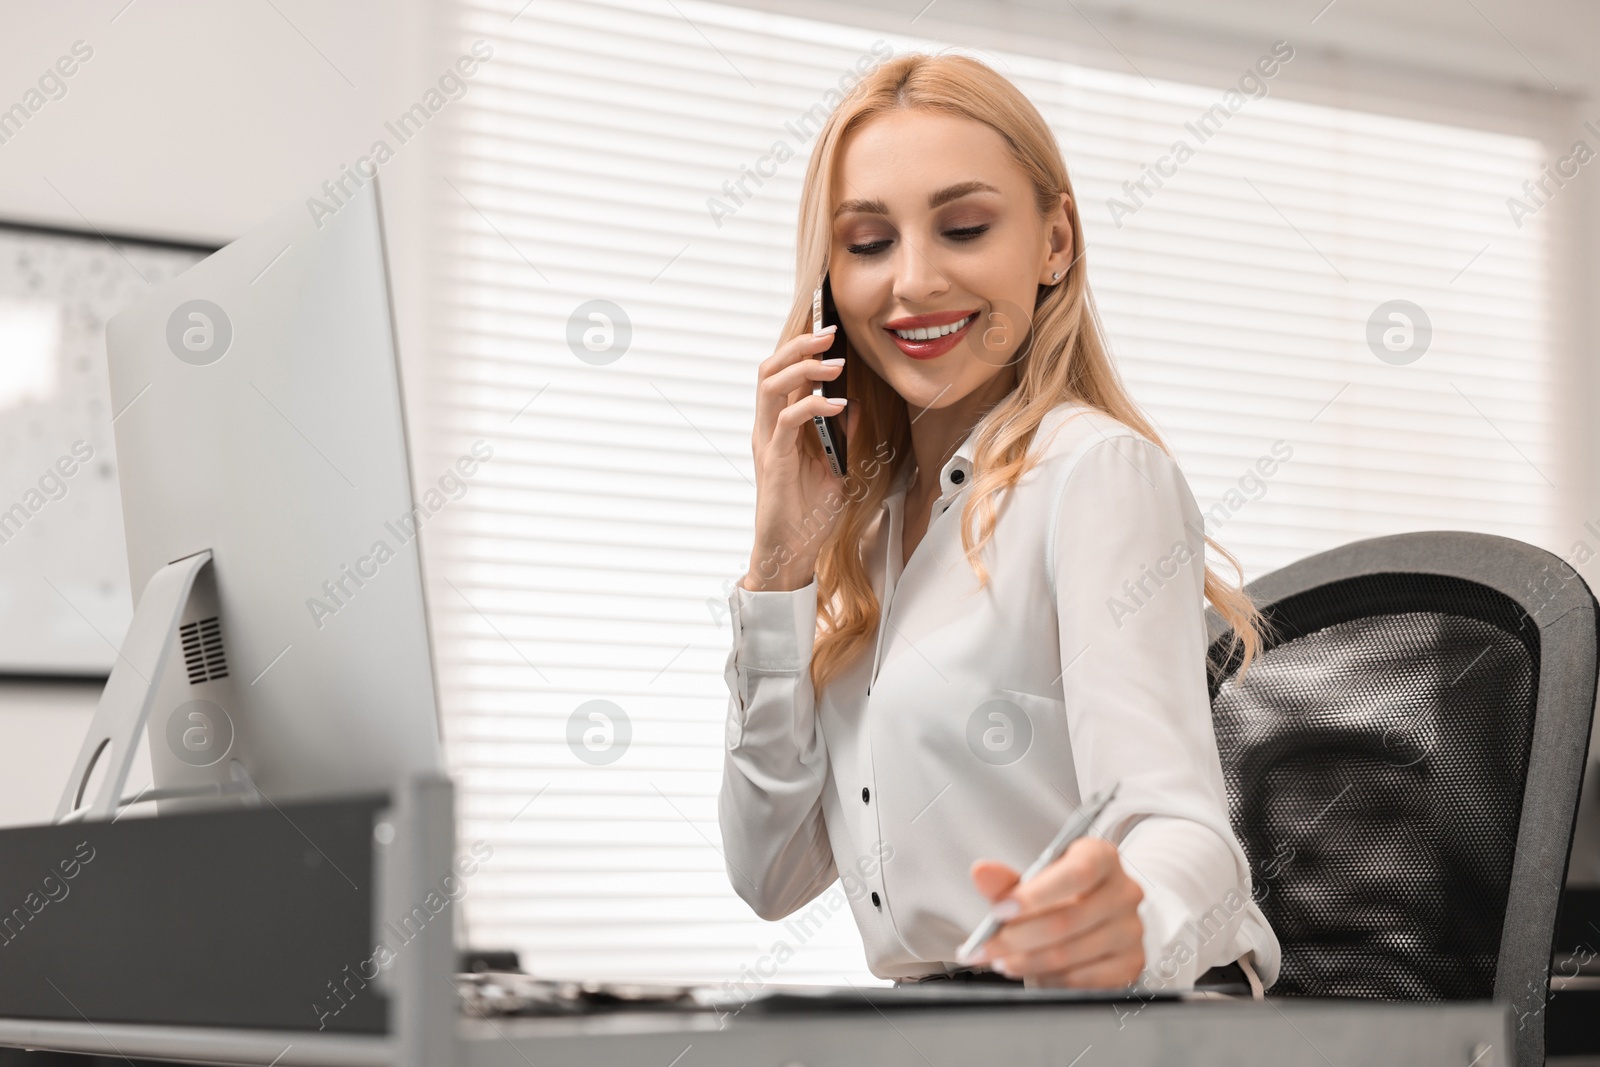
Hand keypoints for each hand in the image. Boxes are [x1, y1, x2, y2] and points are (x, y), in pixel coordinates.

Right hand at [742, 324, 859, 591]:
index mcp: (779, 427)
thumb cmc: (808, 513)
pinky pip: (788, 420)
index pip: (782, 376)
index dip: (801, 350)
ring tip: (834, 363)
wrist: (790, 550)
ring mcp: (768, 442)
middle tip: (829, 333)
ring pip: (771, 386)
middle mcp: (768, 429)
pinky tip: (839, 405)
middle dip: (799, 346)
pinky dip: (813, 406)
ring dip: (804, 368)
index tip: (829, 333)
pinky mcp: (775, 460)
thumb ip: (842, 436)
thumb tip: (856, 405)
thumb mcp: (835, 467)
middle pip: (770, 370)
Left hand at [966, 837, 1144, 987]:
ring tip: (1002, 961)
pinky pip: (1082, 979)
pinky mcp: (1131, 963)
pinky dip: (1050, 979)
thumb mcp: (1031, 882)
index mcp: (1102, 857)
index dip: (1035, 896)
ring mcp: (1131, 930)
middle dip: (1018, 938)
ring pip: (1070, 953)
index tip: (999, 911)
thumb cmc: (1059, 896)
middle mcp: (1124, 891)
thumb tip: (981, 872)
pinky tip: (1033, 973)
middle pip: (1067, 920)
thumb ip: (1005, 880)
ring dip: (1027, 961)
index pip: (1075, 873)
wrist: (1093, 921)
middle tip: (987, 948)